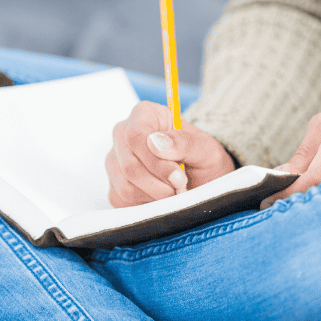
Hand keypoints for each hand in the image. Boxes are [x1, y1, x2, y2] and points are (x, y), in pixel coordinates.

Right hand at [106, 101, 235, 207]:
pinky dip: (148, 205)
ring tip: (175, 191)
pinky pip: (124, 201)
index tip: (178, 176)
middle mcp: (123, 135)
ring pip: (126, 187)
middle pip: (129, 165)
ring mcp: (115, 162)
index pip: (136, 135)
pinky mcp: (115, 186)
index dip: (156, 160)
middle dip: (160, 183)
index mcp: (145, 115)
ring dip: (156, 196)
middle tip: (182, 187)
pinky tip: (162, 197)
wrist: (202, 179)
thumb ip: (184, 143)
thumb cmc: (202, 159)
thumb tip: (156, 143)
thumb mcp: (205, 149)